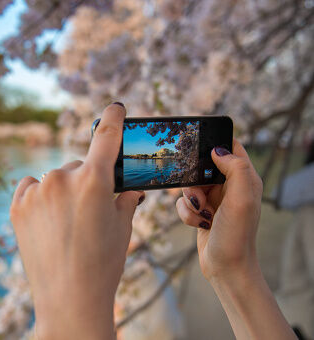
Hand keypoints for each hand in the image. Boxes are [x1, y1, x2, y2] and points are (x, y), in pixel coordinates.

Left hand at [10, 103, 143, 339]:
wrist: (69, 300)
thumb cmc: (102, 265)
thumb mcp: (122, 229)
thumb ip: (125, 199)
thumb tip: (129, 188)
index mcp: (95, 182)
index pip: (106, 137)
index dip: (113, 118)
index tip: (115, 107)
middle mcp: (63, 179)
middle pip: (79, 165)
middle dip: (87, 180)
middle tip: (89, 209)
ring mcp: (37, 192)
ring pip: (55, 178)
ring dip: (62, 190)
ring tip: (66, 223)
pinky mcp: (17, 205)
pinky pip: (31, 186)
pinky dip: (39, 195)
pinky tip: (46, 217)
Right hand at [176, 139, 262, 280]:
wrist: (226, 268)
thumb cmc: (237, 235)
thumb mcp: (241, 199)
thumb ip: (235, 169)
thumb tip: (217, 150)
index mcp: (245, 178)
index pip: (231, 147)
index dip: (215, 142)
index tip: (198, 144)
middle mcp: (230, 186)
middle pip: (203, 165)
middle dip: (194, 178)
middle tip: (199, 193)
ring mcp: (214, 199)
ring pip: (189, 184)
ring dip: (190, 199)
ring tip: (203, 213)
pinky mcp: (200, 211)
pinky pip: (183, 202)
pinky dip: (186, 213)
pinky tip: (199, 223)